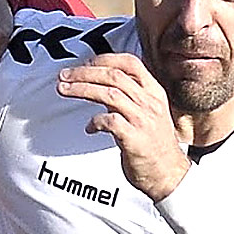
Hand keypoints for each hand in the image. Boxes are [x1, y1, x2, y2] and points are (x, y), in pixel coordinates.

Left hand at [55, 53, 192, 199]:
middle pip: (114, 75)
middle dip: (85, 72)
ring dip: (82, 89)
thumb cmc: (154, 146)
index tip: (84, 64)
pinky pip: (111, 122)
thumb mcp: (147, 113)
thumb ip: (128, 98)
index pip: (130, 63)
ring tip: (64, 89)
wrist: (169, 175)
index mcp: (154, 92)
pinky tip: (89, 127)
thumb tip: (99, 86)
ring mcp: (143, 120)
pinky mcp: (135, 139)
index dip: (104, 59)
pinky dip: (95, 121)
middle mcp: (149, 102)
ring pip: (109, 94)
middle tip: (64, 75)